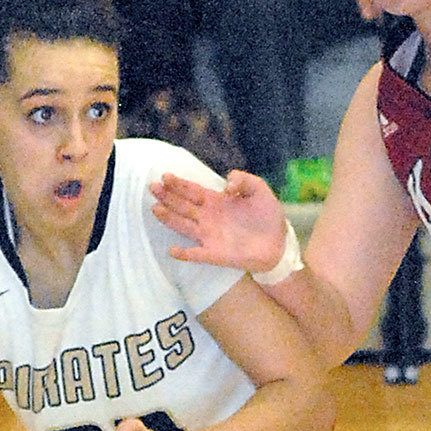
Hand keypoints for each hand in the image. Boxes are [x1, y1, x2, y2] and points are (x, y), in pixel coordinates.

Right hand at [149, 169, 285, 270]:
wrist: (278, 244)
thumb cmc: (268, 216)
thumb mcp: (259, 190)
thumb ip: (244, 180)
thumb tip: (227, 184)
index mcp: (216, 201)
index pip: (193, 191)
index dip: (179, 184)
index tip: (165, 176)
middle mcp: (208, 218)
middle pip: (183, 206)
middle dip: (167, 196)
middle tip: (152, 187)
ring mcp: (210, 236)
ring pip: (184, 226)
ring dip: (169, 218)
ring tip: (155, 209)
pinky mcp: (215, 254)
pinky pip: (196, 254)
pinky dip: (184, 254)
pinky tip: (172, 250)